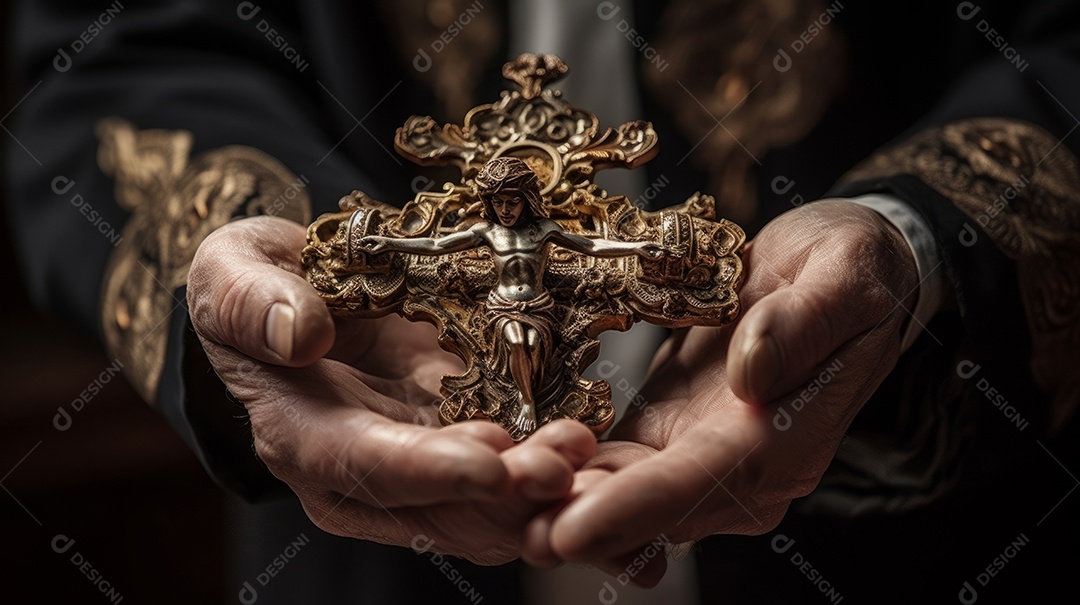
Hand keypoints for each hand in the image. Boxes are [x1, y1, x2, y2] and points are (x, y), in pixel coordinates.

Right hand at [188, 216, 596, 563]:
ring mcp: (421, 468)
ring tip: (592, 456)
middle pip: (438, 505)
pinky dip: (556, 472)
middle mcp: (365, 473)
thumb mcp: (232, 273)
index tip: (487, 462)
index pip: (362, 467)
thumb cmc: (259, 286)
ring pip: (486, 507)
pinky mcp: (464, 445)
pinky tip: (600, 455)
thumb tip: (300, 334)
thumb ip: (252, 303)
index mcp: (303, 435)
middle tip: (564, 465)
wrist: (306, 295)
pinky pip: (514, 475)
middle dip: (505, 493)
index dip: (426, 470)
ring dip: (542, 492)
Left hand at [524, 200, 920, 582]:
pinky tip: (517, 464)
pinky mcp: (668, 431)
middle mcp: (740, 465)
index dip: (634, 509)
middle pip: (649, 509)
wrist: (841, 269)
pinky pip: (612, 465)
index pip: (703, 485)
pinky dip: (568, 471)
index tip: (569, 526)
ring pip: (621, 496)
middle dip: (576, 520)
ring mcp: (701, 454)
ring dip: (559, 502)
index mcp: (784, 438)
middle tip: (506, 520)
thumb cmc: (853, 269)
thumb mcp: (845, 275)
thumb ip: (803, 326)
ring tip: (493, 496)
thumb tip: (752, 375)